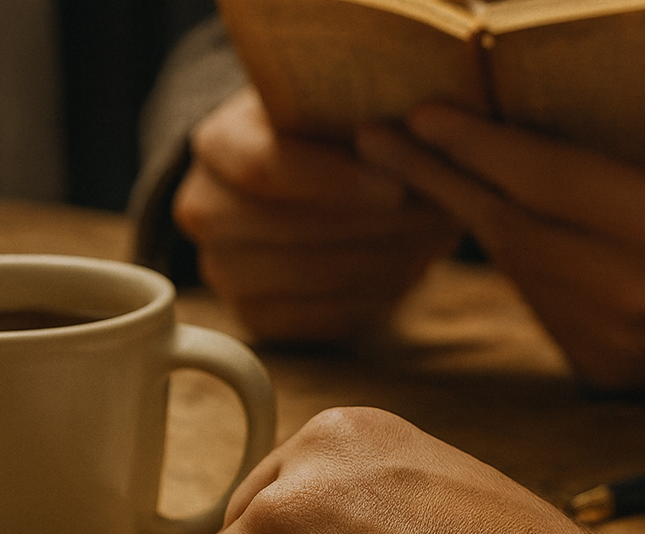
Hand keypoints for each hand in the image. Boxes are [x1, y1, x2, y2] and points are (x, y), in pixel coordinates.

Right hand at [174, 89, 463, 341]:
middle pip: (291, 229)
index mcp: (217, 145)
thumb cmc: (334, 138)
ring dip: (386, 261)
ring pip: (311, 277)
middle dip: (375, 226)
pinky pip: (320, 317)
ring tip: (435, 239)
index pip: (264, 168)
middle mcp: (205, 210)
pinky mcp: (256, 316)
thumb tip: (408, 142)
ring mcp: (224, 270)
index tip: (397, 187)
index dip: (335, 182)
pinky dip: (374, 296)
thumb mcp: (341, 106)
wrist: (310, 189)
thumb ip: (363, 117)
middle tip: (439, 216)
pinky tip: (410, 269)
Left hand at [354, 106, 644, 390]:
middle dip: (438, 178)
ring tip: (421, 169)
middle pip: (511, 229)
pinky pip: (540, 304)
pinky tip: (492, 223)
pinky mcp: (607, 374)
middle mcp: (639, 298)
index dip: (476, 145)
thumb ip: (625, 135)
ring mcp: (619, 344)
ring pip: (518, 269)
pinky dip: (516, 262)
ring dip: (469, 218)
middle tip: (376, 136)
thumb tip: (521, 89)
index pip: (547, 181)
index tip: (420, 112)